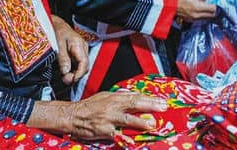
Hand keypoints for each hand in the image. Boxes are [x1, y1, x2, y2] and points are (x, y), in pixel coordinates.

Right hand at [27, 93, 166, 140]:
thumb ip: (121, 98)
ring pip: (127, 119)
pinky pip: (117, 134)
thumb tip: (135, 97)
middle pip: (134, 104)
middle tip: (163, 107)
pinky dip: (125, 137)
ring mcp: (108, 118)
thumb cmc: (90, 107)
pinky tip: (134, 140)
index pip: (135, 96)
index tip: (162, 100)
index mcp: (114, 97)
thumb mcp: (106, 97)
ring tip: (153, 124)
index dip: (150, 98)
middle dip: (150, 106)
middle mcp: (113, 106)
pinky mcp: (104, 130)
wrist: (73, 115)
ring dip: (141, 122)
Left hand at [51, 15, 88, 84]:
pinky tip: (66, 72)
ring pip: (81, 66)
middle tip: (66, 80)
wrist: (54, 23)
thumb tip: (66, 72)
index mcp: (79, 44)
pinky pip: (77, 64)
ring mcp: (81, 50)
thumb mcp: (57, 44)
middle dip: (76, 75)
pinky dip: (72, 69)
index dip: (79, 74)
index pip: (84, 63)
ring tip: (64, 78)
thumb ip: (63, 58)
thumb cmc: (56, 30)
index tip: (72, 80)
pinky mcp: (77, 53)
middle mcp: (83, 48)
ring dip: (74, 73)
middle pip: (84, 66)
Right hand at [176, 0, 216, 22]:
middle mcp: (198, 15)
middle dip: (213, 10)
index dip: (216, 5)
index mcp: (199, 7)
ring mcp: (194, 18)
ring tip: (205, 7)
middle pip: (211, 15)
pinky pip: (200, 19)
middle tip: (212, 4)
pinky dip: (202, 15)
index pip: (214, 9)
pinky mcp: (190, 20)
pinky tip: (199, 10)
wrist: (170, 3)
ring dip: (208, 13)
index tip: (215, 2)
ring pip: (206, 18)